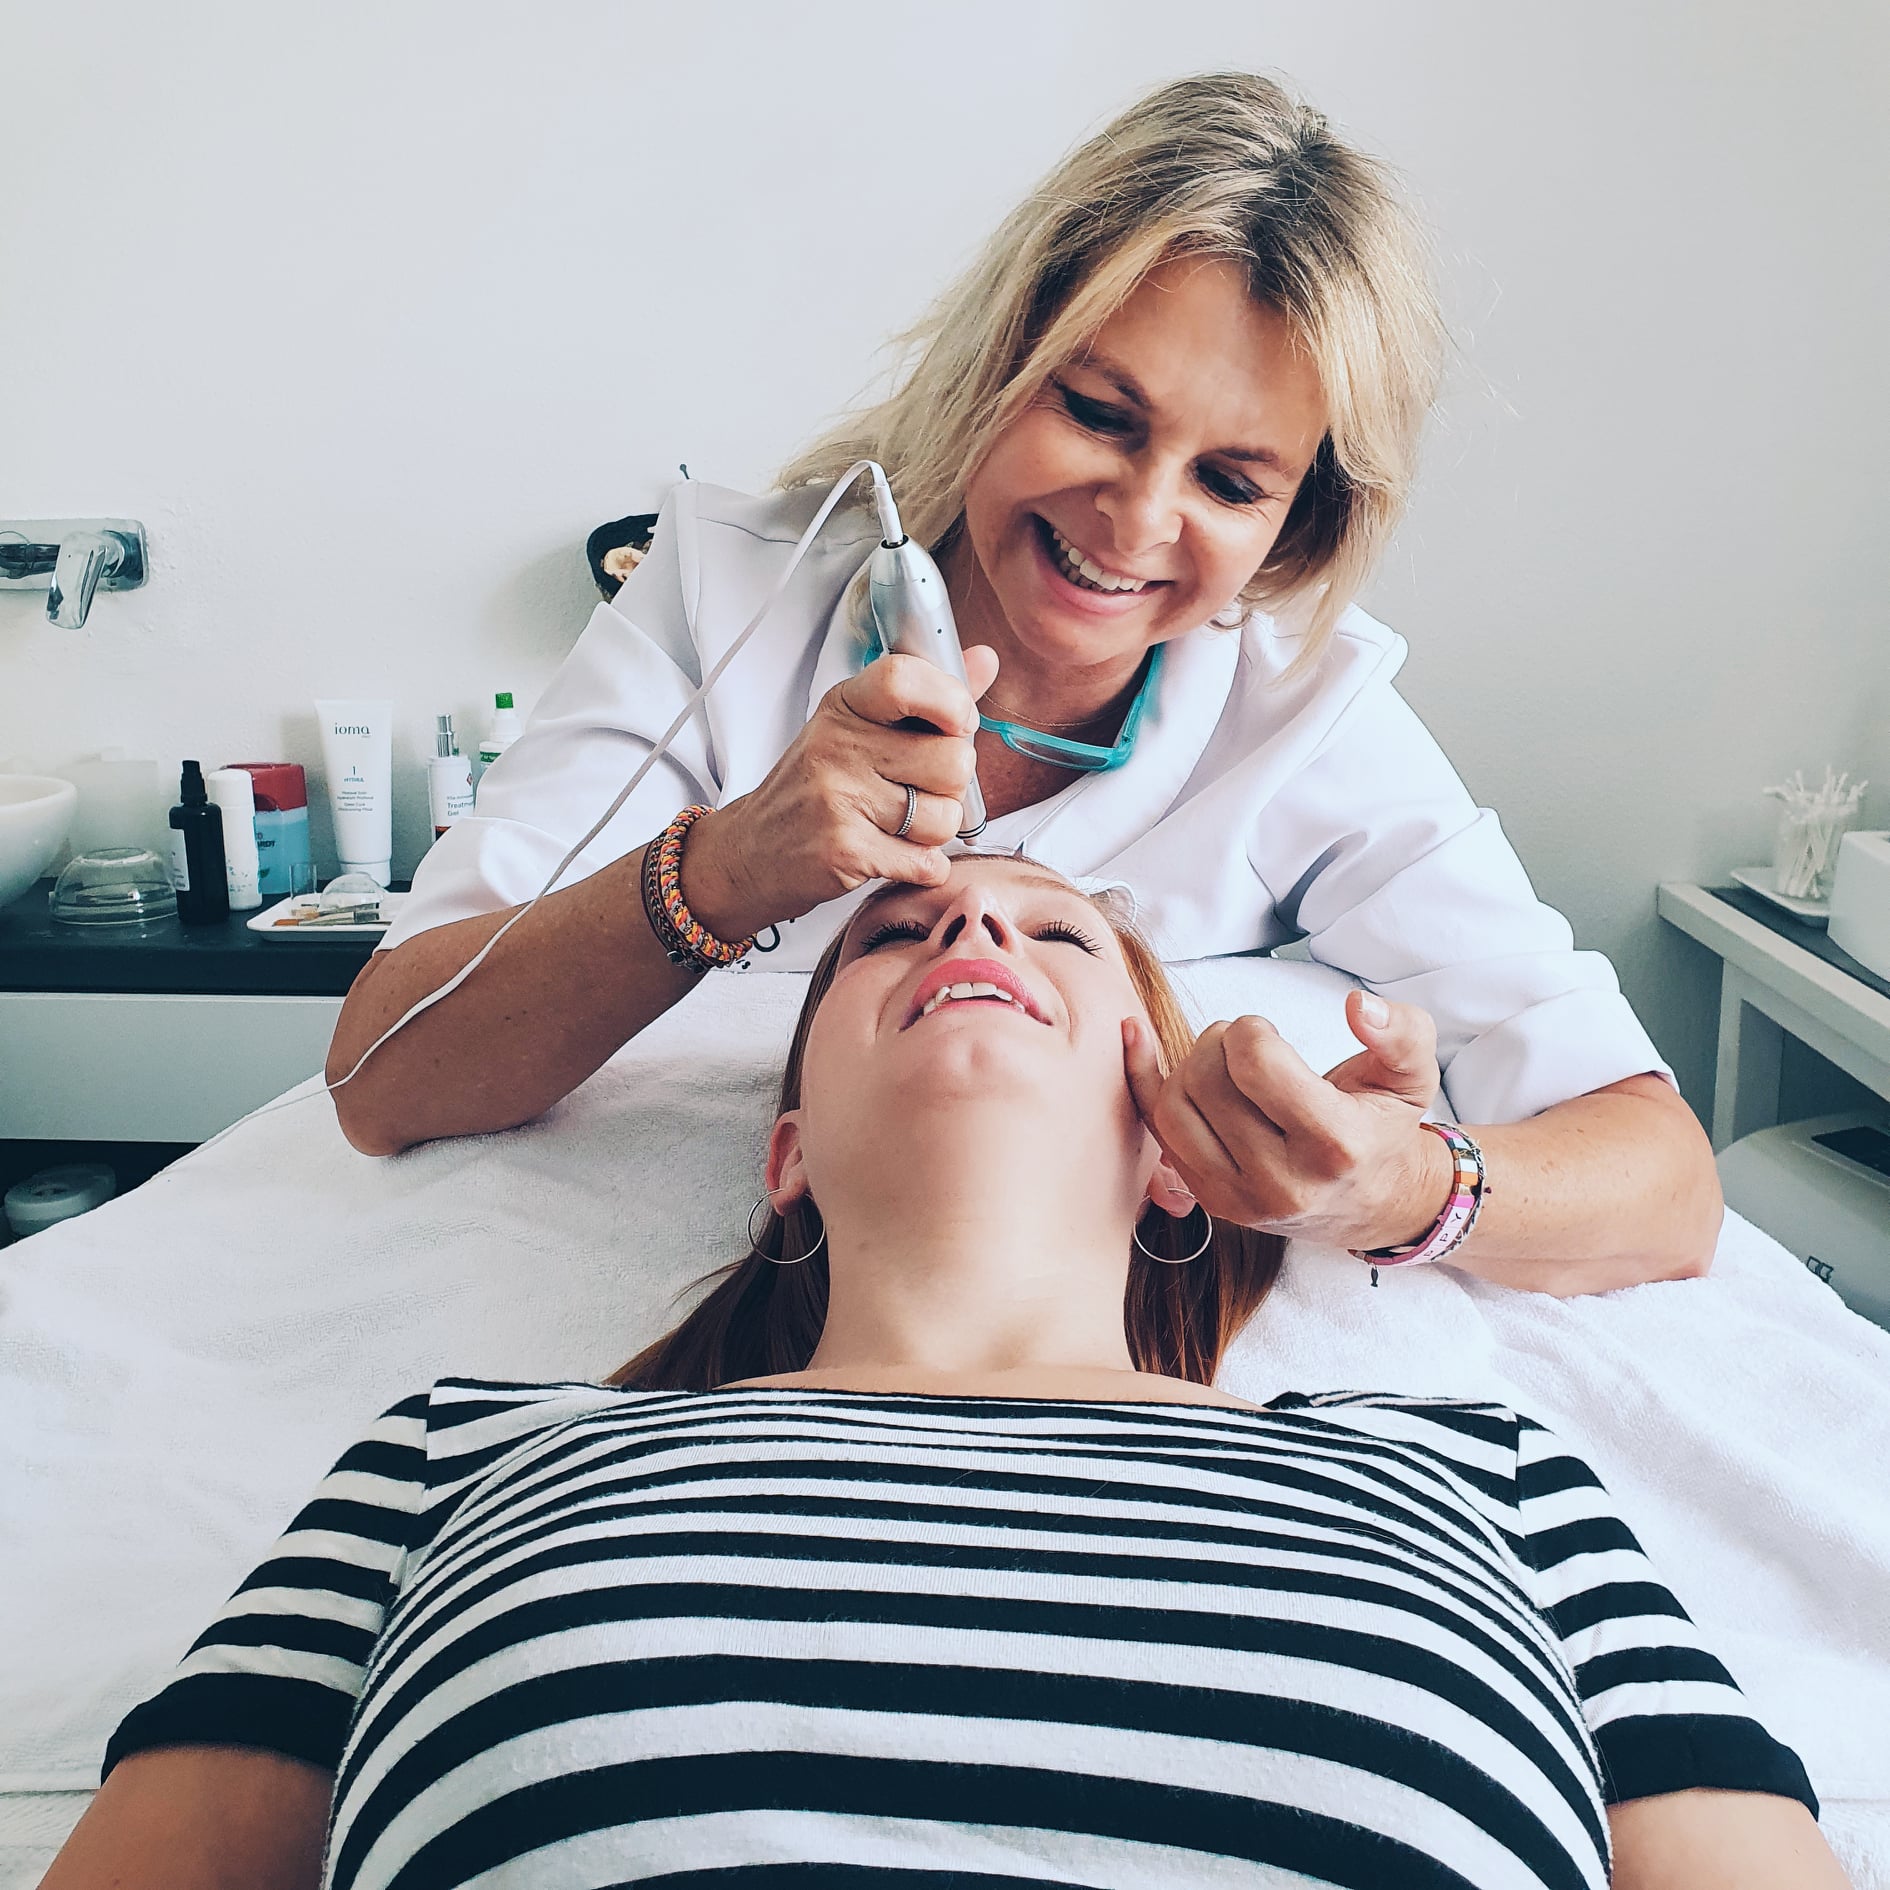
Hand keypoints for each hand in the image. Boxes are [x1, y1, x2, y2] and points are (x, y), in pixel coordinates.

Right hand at [682, 645, 998, 938]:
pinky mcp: (845, 851)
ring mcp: (838, 799)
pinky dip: (920, 867)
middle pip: (953, 761)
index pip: (906, 679)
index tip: (957, 724)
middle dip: (950, 787)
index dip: (951, 702)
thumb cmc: (813, 789)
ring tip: (896, 827)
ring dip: (934, 833)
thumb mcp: (857, 729)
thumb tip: (986, 659)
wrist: (749, 853)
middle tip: (916, 792)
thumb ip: (926, 697)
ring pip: (946, 818)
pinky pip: (928, 862)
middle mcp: (837, 746)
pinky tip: (890, 855)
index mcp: (845, 705)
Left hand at [1121, 990, 1453, 1250]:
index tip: (1270, 1036)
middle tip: (1246, 1046)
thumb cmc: (1383, 1127)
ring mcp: (1241, 1199)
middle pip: (1207, 1080)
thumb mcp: (1414, 1076)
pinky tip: (1136, 1039)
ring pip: (1173, 1107)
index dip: (1253, 1030)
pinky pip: (1155, 1132)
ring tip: (1225, 1064)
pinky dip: (1143, 1080)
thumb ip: (1401, 1033)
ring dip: (1189, 1065)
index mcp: (1334, 1144)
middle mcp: (1283, 1181)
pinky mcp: (1211, 1201)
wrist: (1374, 1203)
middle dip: (1220, 1042)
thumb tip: (1359, 1006)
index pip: (1255, 1062)